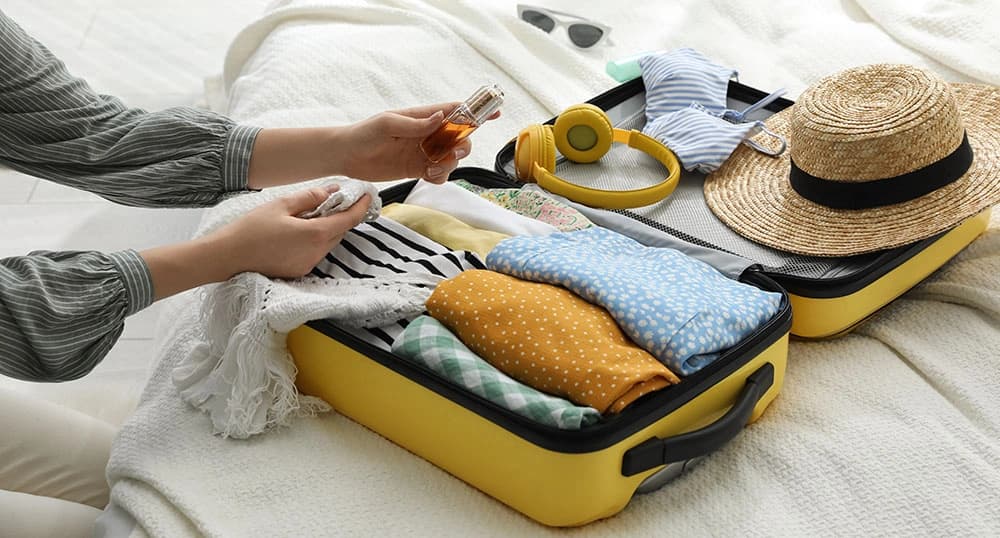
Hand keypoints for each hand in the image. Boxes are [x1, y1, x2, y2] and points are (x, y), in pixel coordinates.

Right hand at [214, 185, 370, 278]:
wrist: (227, 257)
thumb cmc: (250, 229)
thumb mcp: (281, 205)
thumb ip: (310, 198)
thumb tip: (332, 191)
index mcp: (315, 234)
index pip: (349, 219)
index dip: (361, 206)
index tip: (367, 195)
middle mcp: (316, 252)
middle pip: (340, 231)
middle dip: (343, 216)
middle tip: (338, 199)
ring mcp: (308, 264)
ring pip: (329, 242)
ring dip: (328, 228)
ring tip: (314, 213)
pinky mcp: (299, 271)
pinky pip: (316, 252)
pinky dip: (316, 239)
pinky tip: (301, 230)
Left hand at [340, 102, 500, 183]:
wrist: (346, 156)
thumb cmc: (364, 133)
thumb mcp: (387, 123)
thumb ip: (414, 123)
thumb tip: (439, 118)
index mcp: (422, 116)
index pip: (454, 111)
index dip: (475, 111)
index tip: (494, 111)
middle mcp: (427, 133)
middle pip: (460, 137)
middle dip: (462, 146)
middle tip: (451, 153)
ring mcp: (424, 151)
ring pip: (452, 158)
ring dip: (449, 164)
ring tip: (431, 169)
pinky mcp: (418, 168)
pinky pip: (440, 173)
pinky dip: (439, 176)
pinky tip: (427, 176)